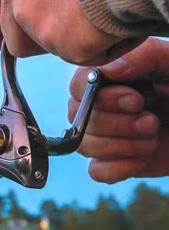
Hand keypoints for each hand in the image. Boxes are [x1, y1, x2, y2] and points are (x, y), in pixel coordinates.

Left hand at [0, 0, 144, 65]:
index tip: (0, 39)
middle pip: (15, 40)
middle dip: (42, 41)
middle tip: (77, 24)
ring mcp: (33, 19)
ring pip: (50, 49)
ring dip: (75, 41)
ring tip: (105, 8)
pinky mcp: (60, 42)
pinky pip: (85, 56)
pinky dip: (106, 45)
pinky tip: (120, 16)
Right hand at [69, 38, 168, 182]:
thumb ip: (141, 58)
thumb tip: (106, 71)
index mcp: (104, 78)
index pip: (78, 88)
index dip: (102, 99)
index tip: (136, 101)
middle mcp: (95, 106)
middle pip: (80, 121)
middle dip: (120, 125)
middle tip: (151, 122)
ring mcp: (100, 135)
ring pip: (85, 146)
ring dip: (124, 146)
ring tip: (152, 138)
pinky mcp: (111, 162)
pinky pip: (97, 171)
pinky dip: (120, 167)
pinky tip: (143, 158)